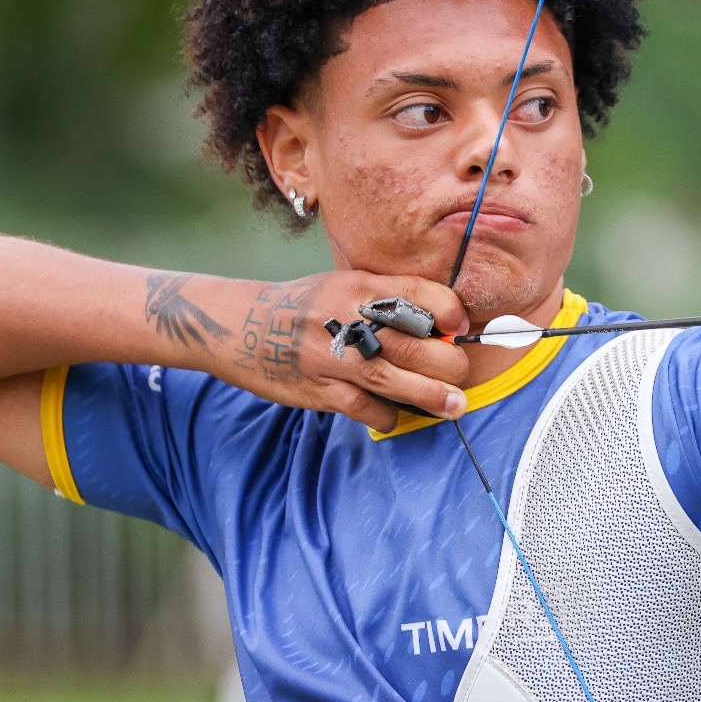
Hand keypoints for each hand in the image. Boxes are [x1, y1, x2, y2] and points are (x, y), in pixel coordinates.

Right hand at [215, 270, 470, 432]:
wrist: (238, 325)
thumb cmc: (305, 307)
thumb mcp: (344, 286)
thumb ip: (387, 302)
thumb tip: (443, 329)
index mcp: (358, 286)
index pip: (415, 293)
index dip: (448, 311)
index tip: (462, 327)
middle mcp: (345, 318)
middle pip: (410, 342)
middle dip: (448, 363)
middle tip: (461, 373)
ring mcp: (330, 356)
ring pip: (391, 379)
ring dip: (430, 396)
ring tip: (455, 406)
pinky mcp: (316, 389)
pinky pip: (362, 407)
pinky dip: (386, 415)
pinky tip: (395, 414)